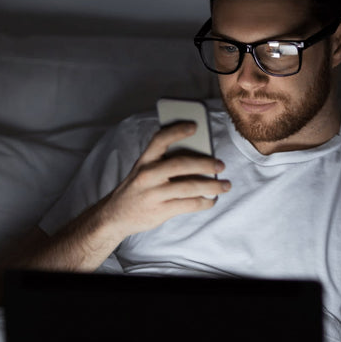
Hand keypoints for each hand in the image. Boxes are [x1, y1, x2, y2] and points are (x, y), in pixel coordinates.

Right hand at [101, 121, 230, 237]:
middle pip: (181, 164)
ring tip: (225, 185)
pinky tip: (212, 199)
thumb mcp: (143, 170)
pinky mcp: (160, 211)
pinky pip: (189, 205)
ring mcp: (154, 194)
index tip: (195, 125)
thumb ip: (164, 161)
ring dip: (212, 186)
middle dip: (205, 163)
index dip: (177, 131)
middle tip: (221, 165)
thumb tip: (200, 156)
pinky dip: (204, 202)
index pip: (160, 139)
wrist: (115, 216)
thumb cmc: (138, 188)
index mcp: (144, 160)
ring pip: (189, 187)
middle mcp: (148, 175)